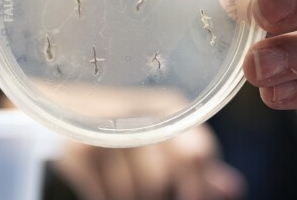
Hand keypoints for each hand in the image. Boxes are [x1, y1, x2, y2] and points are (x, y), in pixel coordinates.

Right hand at [51, 124, 244, 199]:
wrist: (65, 106)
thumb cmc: (125, 126)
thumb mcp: (164, 136)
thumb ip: (196, 161)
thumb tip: (231, 189)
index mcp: (169, 108)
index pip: (197, 153)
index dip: (198, 187)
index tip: (191, 199)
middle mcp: (138, 112)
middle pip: (161, 180)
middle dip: (158, 196)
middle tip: (152, 192)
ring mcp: (104, 129)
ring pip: (132, 192)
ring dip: (130, 199)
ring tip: (124, 185)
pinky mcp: (75, 149)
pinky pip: (102, 195)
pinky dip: (104, 197)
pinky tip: (105, 187)